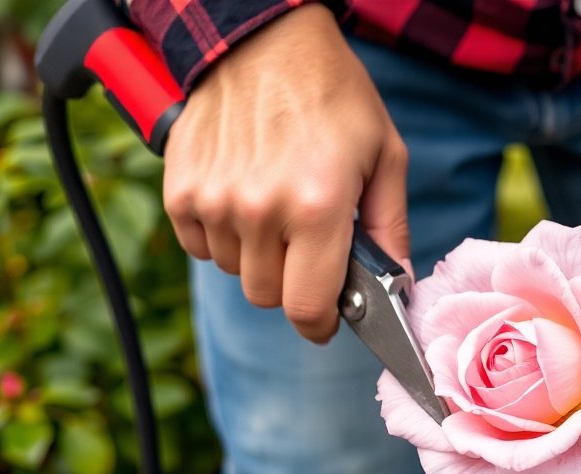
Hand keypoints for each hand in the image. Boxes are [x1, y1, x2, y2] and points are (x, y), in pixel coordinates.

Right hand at [162, 4, 409, 342]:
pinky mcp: (180, 191)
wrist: (263, 40)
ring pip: (235, 273)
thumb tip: (399, 289)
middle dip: (293, 283)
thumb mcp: (385, 156)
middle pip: (269, 297)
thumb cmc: (333, 95)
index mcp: (318, 206)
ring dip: (257, 257)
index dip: (321, 324)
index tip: (328, 320)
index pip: (307, 308)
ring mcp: (214, 201)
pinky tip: (243, 197)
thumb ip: (392, 230)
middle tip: (308, 246)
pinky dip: (222, 236)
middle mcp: (260, 210)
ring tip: (276, 207)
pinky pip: (201, 247)